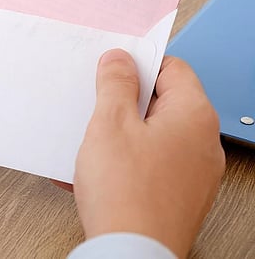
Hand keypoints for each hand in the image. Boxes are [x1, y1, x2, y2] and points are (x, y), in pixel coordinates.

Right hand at [73, 49, 224, 257]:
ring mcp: (194, 172)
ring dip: (122, 133)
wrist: (131, 253)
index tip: (113, 69)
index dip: (139, 64)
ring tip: (96, 142)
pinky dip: (126, 160)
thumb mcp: (109, 123)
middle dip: (125, 101)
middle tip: (98, 106)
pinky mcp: (179, 194)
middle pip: (163, 102)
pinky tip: (99, 170)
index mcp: (194, 116)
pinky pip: (151, 164)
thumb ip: (116, 84)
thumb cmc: (126, 194)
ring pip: (154, 134)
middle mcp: (203, 143)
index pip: (172, 68)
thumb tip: (120, 61)